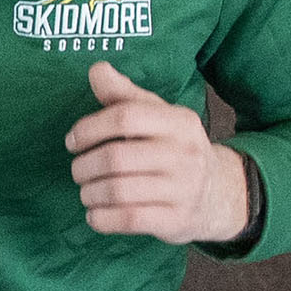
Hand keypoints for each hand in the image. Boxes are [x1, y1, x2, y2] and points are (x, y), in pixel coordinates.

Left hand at [65, 60, 251, 244]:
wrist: (217, 194)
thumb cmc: (174, 149)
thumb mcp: (158, 117)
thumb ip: (124, 95)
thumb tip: (97, 69)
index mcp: (179, 121)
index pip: (125, 116)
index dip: (89, 128)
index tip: (72, 141)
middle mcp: (185, 153)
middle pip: (116, 158)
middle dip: (84, 167)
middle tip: (78, 171)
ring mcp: (183, 189)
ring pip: (119, 191)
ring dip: (90, 193)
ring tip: (86, 192)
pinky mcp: (176, 220)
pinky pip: (129, 220)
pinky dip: (102, 218)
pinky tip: (95, 214)